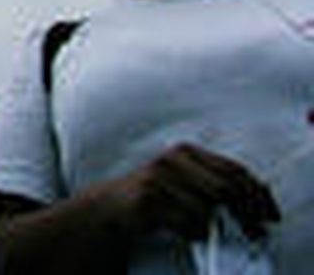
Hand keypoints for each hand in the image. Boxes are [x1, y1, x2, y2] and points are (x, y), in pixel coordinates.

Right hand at [99, 143, 279, 241]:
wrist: (112, 204)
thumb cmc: (158, 193)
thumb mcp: (187, 178)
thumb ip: (218, 180)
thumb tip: (262, 193)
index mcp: (186, 151)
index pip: (233, 170)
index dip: (258, 194)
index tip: (271, 214)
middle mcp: (172, 160)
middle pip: (225, 189)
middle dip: (247, 214)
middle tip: (257, 233)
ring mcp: (158, 179)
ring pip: (206, 210)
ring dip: (213, 227)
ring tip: (208, 232)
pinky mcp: (147, 200)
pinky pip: (186, 223)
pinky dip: (194, 233)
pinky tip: (189, 231)